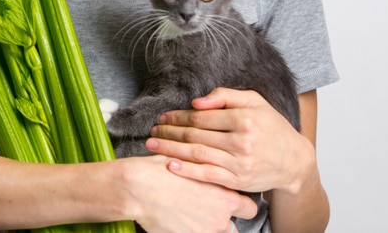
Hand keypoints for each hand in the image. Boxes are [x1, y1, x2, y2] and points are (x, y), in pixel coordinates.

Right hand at [122, 154, 255, 232]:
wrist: (138, 187)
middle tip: (209, 212)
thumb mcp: (190, 162)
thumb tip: (213, 166)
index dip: (240, 204)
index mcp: (224, 197)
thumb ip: (208, 169)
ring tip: (193, 218)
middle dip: (224, 220)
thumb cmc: (162, 170)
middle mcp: (218, 219)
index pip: (249, 208)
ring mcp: (203, 232)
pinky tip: (180, 223)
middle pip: (234, 228)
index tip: (231, 201)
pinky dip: (190, 231)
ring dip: (208, 227)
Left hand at [146, 88, 313, 194]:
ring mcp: (239, 163)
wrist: (294, 161)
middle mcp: (241, 141)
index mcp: (244, 118)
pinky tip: (169, 165)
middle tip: (153, 129)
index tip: (164, 115)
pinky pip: (207, 175)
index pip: (202, 116)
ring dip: (171, 148)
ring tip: (153, 144)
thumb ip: (226, 97)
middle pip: (196, 134)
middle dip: (170, 131)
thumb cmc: (272, 127)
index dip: (179, 115)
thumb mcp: (255, 101)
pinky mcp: (238, 181)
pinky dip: (187, 171)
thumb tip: (196, 102)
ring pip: (197, 154)